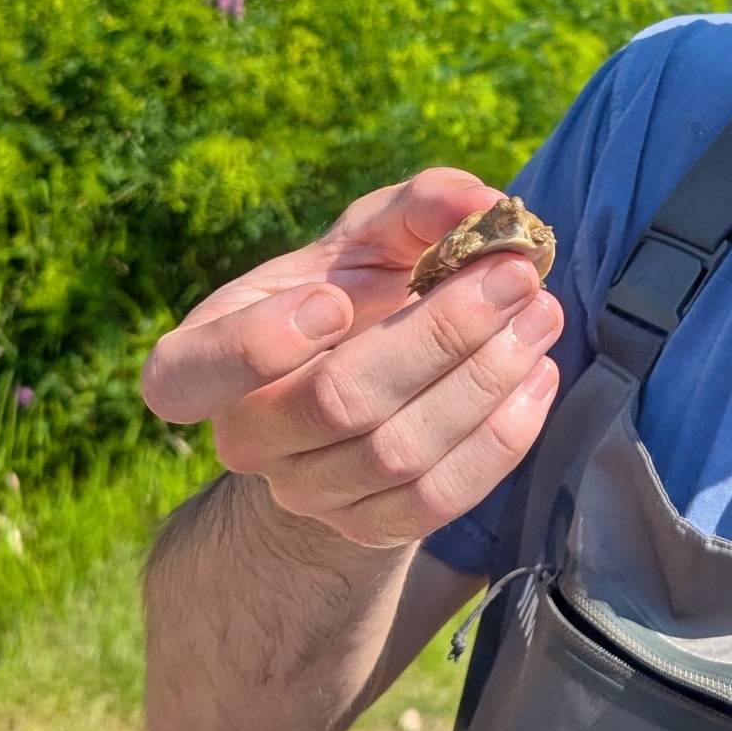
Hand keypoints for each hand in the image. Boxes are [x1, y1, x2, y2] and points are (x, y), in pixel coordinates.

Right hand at [139, 167, 563, 546]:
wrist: (367, 381)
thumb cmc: (358, 291)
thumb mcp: (372, 236)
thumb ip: (420, 205)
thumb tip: (482, 202)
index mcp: (206, 356)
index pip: (188, 375)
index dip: (257, 346)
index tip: (337, 300)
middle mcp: (245, 436)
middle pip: (337, 401)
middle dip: (440, 334)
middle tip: (516, 277)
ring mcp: (305, 492)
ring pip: (398, 455)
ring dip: (486, 380)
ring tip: (543, 316)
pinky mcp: (368, 528)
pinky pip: (438, 500)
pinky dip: (501, 440)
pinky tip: (537, 378)